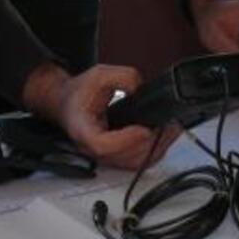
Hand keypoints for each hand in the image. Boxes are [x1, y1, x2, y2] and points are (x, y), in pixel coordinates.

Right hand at [21, 62, 179, 169]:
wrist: (67, 103)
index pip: (102, 145)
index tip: (143, 129)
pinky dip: (153, 151)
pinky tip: (165, 136)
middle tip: (167, 126)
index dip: (125, 140)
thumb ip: (122, 77)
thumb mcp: (99, 74)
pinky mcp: (114, 157)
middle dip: (148, 143)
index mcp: (82, 128)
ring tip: (171, 130)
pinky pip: (136, 162)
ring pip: (132, 163)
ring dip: (155, 148)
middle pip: (122, 157)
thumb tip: (140, 87)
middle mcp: (91, 147)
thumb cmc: (79, 92)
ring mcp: (103, 155)